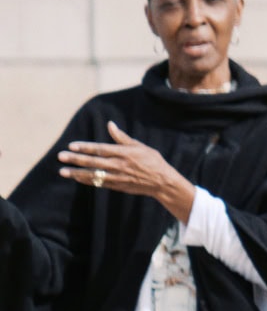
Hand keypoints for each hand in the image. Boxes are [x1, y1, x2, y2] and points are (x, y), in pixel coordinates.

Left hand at [58, 122, 195, 221]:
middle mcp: (119, 165)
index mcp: (124, 153)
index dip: (85, 147)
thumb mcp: (140, 146)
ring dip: (76, 173)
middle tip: (60, 156)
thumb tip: (110, 125)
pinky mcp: (118, 186)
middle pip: (93, 162)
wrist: (163, 182)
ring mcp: (118, 177)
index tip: (72, 146)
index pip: (101, 149)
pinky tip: (77, 177)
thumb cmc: (153, 161)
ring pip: (93, 174)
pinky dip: (87, 180)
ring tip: (62, 171)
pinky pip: (99, 183)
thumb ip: (122, 137)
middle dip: (75, 159)